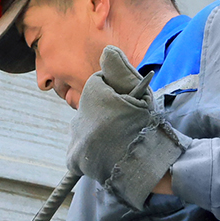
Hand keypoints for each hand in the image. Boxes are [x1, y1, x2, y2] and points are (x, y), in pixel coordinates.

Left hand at [67, 46, 186, 208]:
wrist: (144, 168)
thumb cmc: (145, 129)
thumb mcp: (141, 96)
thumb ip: (122, 71)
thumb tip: (107, 52)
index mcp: (92, 97)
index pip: (98, 83)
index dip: (116, 91)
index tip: (128, 102)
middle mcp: (78, 118)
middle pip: (90, 106)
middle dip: (104, 111)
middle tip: (125, 124)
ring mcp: (74, 140)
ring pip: (85, 126)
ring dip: (97, 130)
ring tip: (119, 140)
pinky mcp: (73, 159)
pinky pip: (80, 147)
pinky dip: (90, 149)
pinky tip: (107, 153)